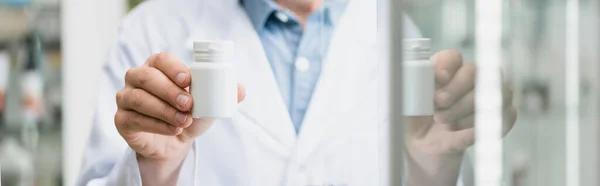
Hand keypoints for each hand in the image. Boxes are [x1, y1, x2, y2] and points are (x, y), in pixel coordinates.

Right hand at [114, 52, 245, 184]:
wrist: (174, 142)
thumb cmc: (188, 115)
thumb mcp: (208, 105)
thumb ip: (223, 95)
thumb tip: (241, 89)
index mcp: (157, 67)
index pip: (160, 59)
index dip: (172, 67)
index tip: (188, 79)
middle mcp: (137, 78)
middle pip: (146, 76)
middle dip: (168, 90)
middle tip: (189, 104)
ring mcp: (126, 98)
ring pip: (137, 98)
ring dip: (164, 110)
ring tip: (184, 121)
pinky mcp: (122, 119)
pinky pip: (133, 119)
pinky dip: (155, 125)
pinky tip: (173, 130)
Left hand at [404, 50, 516, 185]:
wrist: (422, 149)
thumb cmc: (414, 122)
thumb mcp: (406, 104)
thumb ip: (410, 88)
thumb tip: (414, 77)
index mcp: (444, 72)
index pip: (453, 57)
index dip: (448, 64)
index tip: (439, 77)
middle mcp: (467, 81)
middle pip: (475, 72)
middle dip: (456, 90)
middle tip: (439, 107)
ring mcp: (484, 99)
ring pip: (493, 91)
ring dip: (468, 109)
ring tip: (446, 124)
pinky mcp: (494, 120)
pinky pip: (506, 116)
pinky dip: (485, 124)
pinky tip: (464, 131)